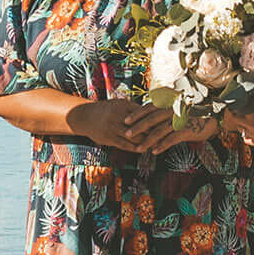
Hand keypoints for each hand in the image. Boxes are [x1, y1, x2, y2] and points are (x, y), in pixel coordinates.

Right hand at [66, 94, 180, 154]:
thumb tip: (153, 108)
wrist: (85, 116)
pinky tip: (144, 150)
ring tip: (158, 144)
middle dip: (155, 131)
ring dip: (147, 142)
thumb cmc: (107, 109)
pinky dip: (136, 148)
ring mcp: (113, 128)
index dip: (156, 118)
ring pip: (135, 137)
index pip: (144, 113)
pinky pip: (125, 145)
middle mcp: (119, 117)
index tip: (167, 121)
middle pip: (142, 126)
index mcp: (123, 106)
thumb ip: (135, 108)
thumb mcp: (120, 104)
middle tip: (167, 135)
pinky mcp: (109, 139)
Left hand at [232, 103, 253, 149]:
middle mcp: (251, 127)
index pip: (233, 112)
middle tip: (239, 110)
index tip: (234, 103)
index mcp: (253, 115)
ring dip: (242, 124)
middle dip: (236, 115)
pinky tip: (253, 129)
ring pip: (241, 130)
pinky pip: (247, 139)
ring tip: (248, 119)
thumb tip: (253, 91)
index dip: (233, 106)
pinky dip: (248, 134)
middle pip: (235, 121)